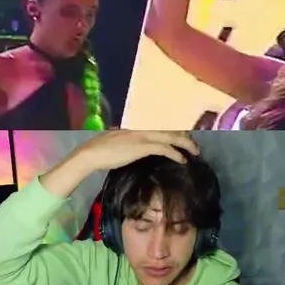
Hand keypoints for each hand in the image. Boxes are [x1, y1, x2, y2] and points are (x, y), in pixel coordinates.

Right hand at [73, 130, 198, 172]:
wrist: (90, 154)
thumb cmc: (99, 151)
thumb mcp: (116, 142)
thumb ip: (127, 141)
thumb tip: (133, 147)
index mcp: (135, 126)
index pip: (160, 125)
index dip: (175, 130)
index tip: (184, 136)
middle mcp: (140, 128)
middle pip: (169, 129)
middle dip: (184, 136)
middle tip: (194, 146)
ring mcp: (142, 136)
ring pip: (171, 136)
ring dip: (185, 144)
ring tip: (195, 152)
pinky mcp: (142, 146)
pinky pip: (165, 148)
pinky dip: (176, 154)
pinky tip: (182, 160)